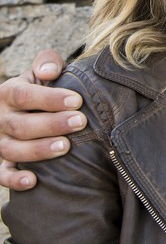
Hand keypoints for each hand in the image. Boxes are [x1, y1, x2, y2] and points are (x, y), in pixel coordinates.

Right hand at [0, 50, 86, 189]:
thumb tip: (50, 71)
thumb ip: (47, 63)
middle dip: (52, 124)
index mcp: (8, 93)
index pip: (24, 96)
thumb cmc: (44, 86)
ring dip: (38, 150)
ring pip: (12, 150)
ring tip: (65, 147)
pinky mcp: (0, 162)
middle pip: (21, 125)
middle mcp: (0, 118)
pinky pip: (1, 174)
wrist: (30, 107)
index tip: (77, 101)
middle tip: (80, 122)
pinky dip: (14, 180)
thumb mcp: (42, 70)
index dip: (50, 99)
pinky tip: (33, 180)